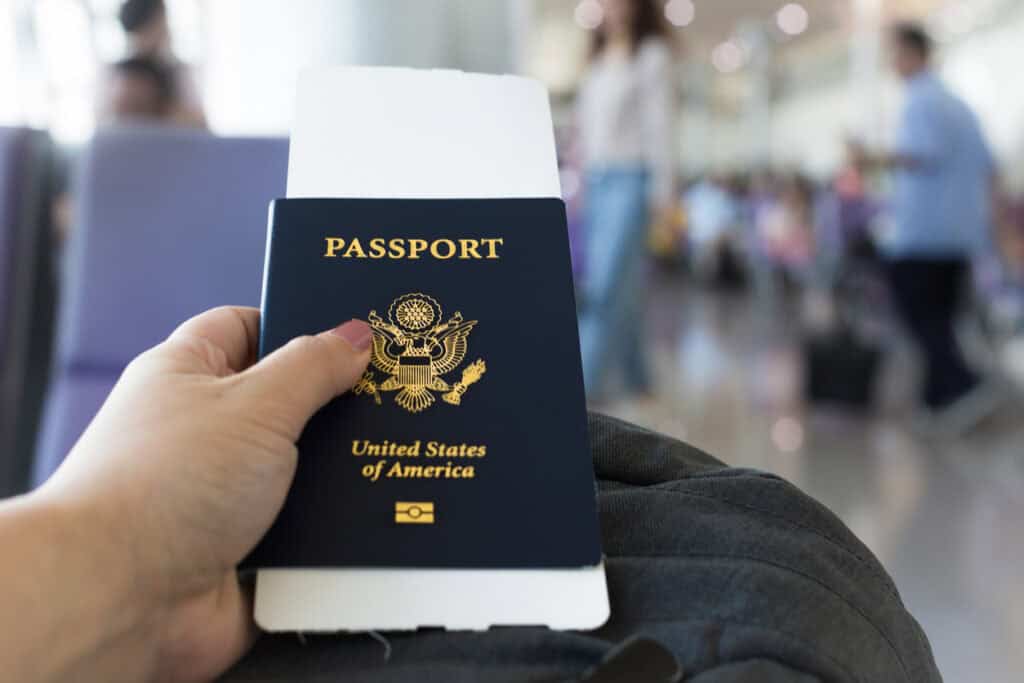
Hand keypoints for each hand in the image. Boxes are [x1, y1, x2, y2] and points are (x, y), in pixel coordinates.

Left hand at [28, 307, 371, 681]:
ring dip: (334, 476)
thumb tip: (356, 338)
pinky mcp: (240, 551)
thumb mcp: (256, 405)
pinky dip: (330, 532)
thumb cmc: (165, 485)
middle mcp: (200, 431)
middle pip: (283, 402)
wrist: (117, 600)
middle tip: (392, 398)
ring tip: (390, 459)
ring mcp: (219, 494)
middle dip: (332, 406)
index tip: (355, 333)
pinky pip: (302, 531)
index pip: (245, 328)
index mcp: (187, 375)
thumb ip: (313, 367)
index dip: (297, 324)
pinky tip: (371, 520)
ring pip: (298, 471)